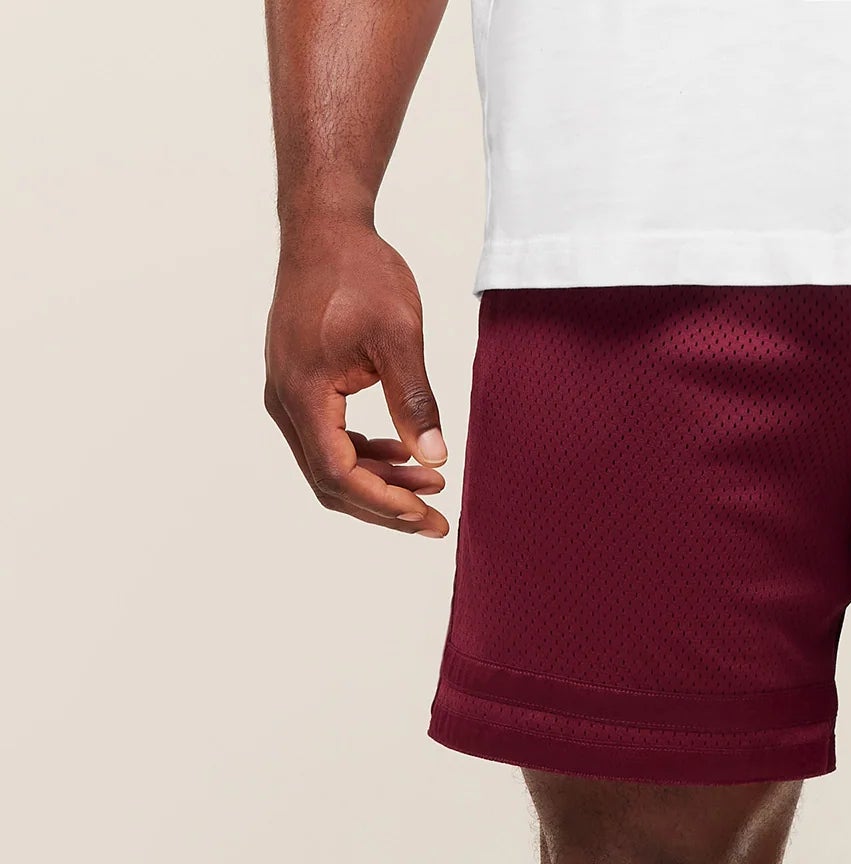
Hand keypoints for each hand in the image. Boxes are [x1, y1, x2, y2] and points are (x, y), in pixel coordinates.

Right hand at [264, 222, 449, 535]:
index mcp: (302, 392)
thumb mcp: (398, 335)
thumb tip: (435, 458)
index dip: (384, 502)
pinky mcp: (301, 385)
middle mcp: (285, 400)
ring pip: (330, 463)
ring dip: (380, 482)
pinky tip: (405, 454)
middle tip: (437, 521)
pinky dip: (367, 455)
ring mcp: (289, 393)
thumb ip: (415, 400)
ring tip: (431, 486)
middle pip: (331, 480)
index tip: (426, 513)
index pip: (338, 473)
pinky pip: (329, 439)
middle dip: (385, 505)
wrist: (325, 228)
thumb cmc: (358, 271)